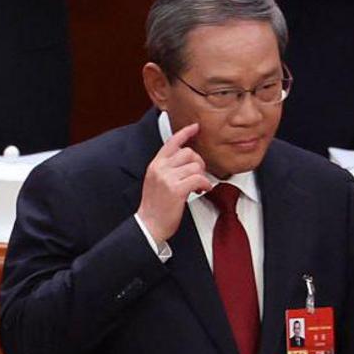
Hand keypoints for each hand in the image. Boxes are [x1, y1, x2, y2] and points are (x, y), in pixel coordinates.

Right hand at [136, 122, 210, 244]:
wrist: (148, 226)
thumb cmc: (155, 207)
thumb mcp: (156, 182)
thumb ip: (167, 169)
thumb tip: (187, 161)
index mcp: (155, 165)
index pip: (171, 143)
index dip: (185, 133)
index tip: (195, 127)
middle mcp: (160, 169)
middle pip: (188, 153)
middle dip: (198, 163)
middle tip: (198, 175)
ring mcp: (167, 178)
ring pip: (195, 166)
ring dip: (201, 176)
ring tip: (198, 187)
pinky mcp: (176, 190)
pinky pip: (198, 179)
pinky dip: (205, 184)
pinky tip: (202, 191)